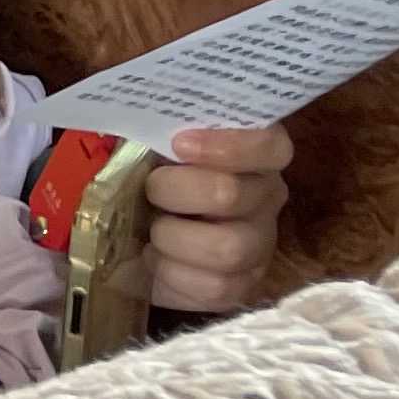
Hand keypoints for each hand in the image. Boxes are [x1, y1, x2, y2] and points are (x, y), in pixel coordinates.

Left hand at [144, 124, 294, 312]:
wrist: (136, 226)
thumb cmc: (150, 169)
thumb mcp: (151, 138)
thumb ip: (154, 123)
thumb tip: (129, 110)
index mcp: (254, 152)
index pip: (269, 145)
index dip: (228, 146)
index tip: (180, 144)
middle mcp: (266, 196)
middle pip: (231, 195)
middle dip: (174, 191)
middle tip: (150, 190)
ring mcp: (259, 244)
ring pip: (226, 248)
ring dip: (172, 238)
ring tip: (151, 230)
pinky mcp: (241, 286)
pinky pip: (214, 288)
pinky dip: (171, 273)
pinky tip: (154, 258)